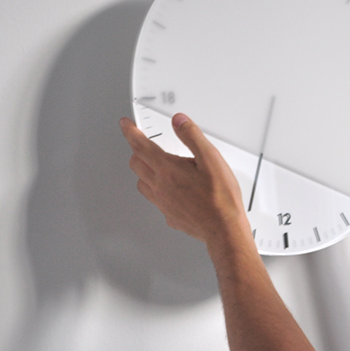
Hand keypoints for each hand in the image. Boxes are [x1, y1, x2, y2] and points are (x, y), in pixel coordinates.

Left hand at [120, 114, 251, 247]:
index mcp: (168, 170)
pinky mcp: (169, 215)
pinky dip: (155, 189)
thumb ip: (192, 136)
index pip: (140, 146)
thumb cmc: (220, 198)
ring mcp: (163, 203)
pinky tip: (167, 189)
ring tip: (154, 165)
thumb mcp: (212, 159)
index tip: (126, 125)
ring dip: (143, 170)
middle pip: (136, 163)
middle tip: (142, 143)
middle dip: (136, 150)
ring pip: (141, 182)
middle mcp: (161, 186)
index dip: (130, 132)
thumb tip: (179, 121)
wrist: (223, 229)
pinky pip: (154, 199)